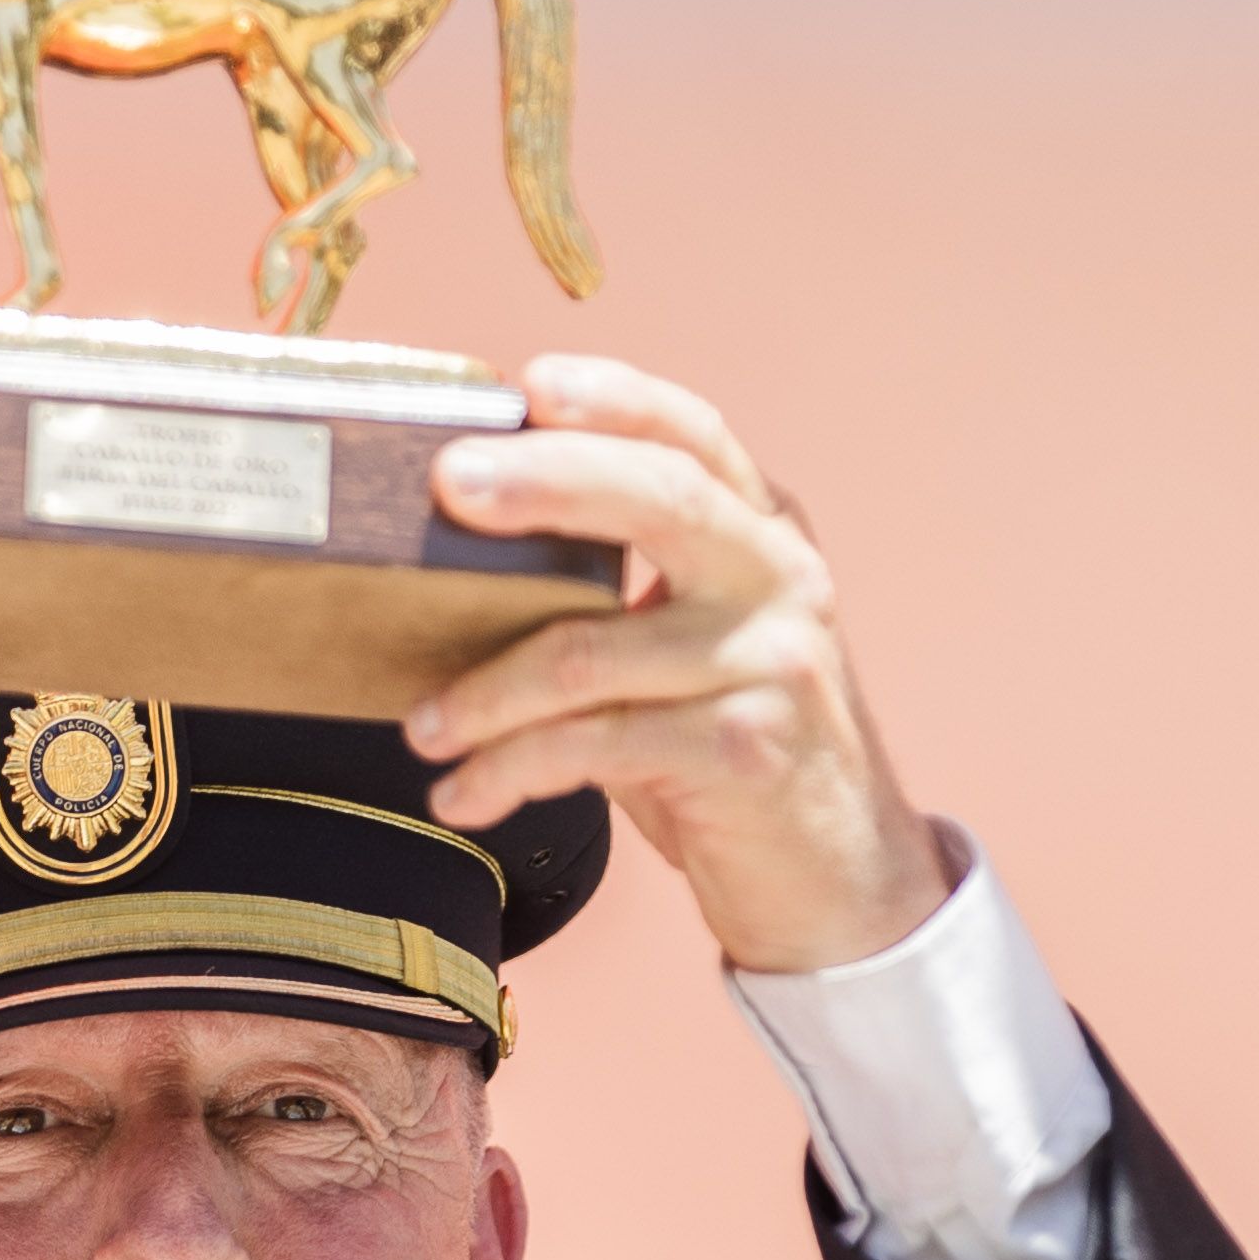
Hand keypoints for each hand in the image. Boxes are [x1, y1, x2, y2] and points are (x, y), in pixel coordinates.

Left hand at [409, 358, 947, 974]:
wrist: (836, 877)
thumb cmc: (730, 749)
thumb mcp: (696, 644)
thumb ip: (623, 587)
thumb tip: (455, 552)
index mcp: (763, 533)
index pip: (692, 434)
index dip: (615, 397)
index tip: (530, 382)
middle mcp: (778, 579)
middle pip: (659, 497)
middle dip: (544, 480)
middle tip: (449, 483)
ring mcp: (769, 662)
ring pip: (589, 650)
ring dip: (484, 692)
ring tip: (422, 726)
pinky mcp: (743, 750)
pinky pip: (591, 746)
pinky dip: (507, 772)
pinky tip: (463, 794)